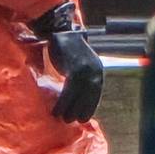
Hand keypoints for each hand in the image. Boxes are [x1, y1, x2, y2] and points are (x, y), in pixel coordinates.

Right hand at [31, 3, 104, 121]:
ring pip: (79, 96)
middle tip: (72, 121)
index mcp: (98, 69)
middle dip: (82, 110)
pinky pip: (69, 91)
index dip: (90, 106)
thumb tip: (76, 94)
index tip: (83, 117)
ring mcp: (86, 69)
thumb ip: (80, 76)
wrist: (61, 32)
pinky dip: (63, 103)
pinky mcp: (75, 69)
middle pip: (90, 96)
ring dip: (70, 109)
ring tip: (63, 118)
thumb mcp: (78, 64)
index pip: (96, 92)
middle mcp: (95, 70)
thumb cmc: (67, 49)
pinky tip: (56, 111)